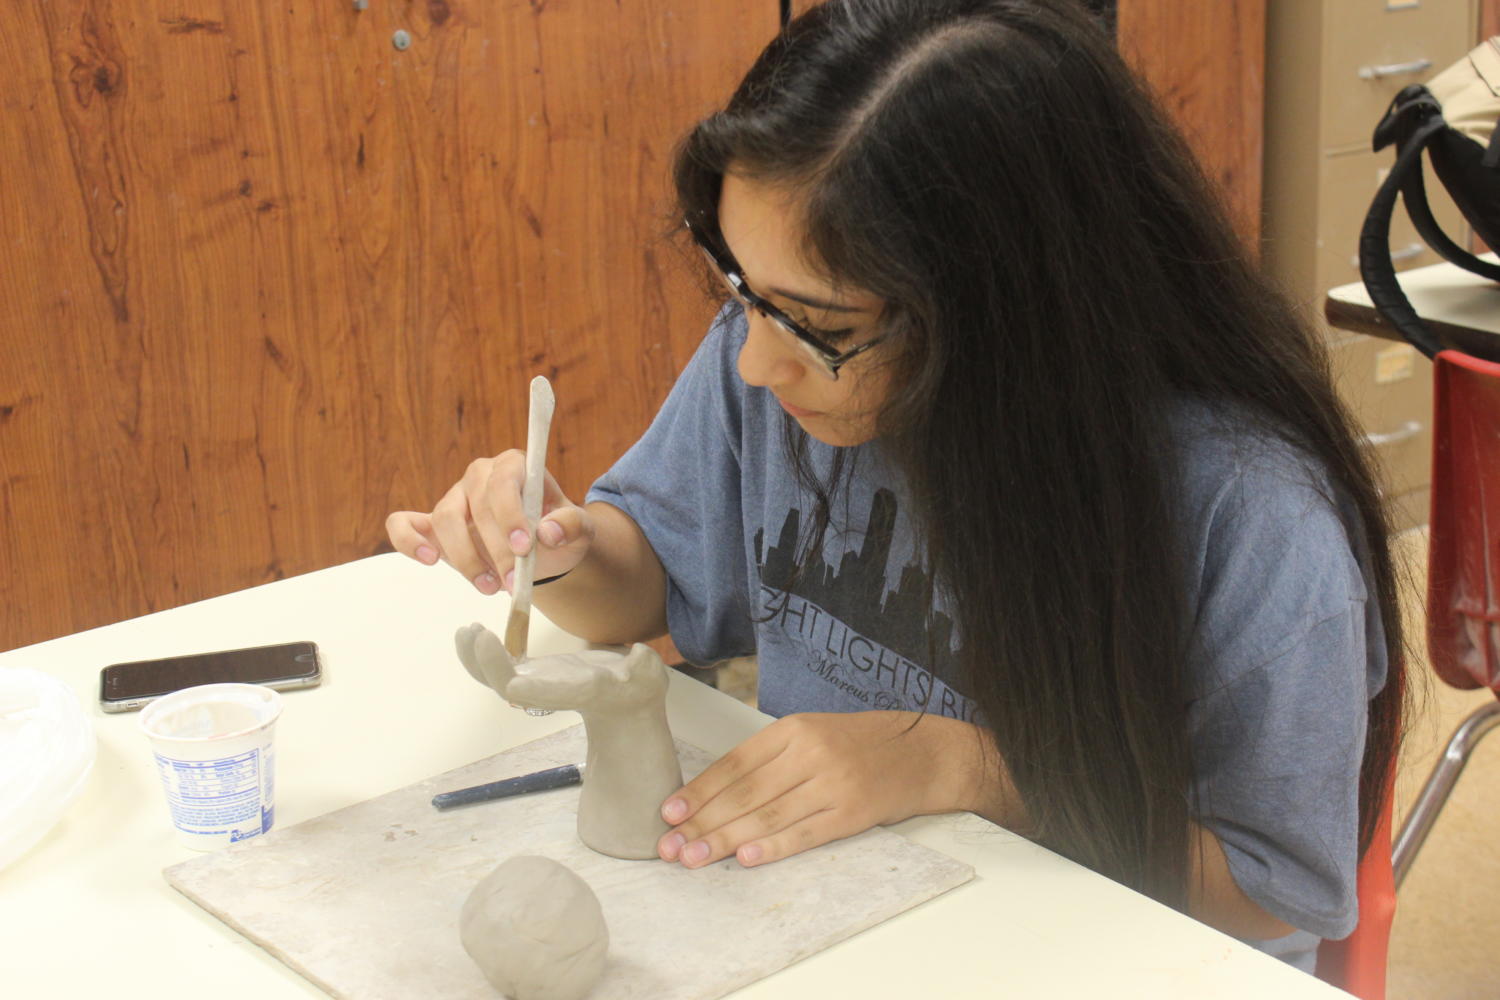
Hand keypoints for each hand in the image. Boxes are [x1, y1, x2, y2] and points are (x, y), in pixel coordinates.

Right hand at [386, 451, 592, 594]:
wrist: (543, 550)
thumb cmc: (557, 532)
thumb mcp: (579, 529)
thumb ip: (571, 526)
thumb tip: (548, 533)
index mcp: (514, 466)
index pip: (503, 481)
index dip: (510, 514)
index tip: (524, 548)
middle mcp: (479, 476)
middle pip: (476, 506)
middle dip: (495, 550)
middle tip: (515, 582)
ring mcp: (453, 498)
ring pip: (445, 519)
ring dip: (466, 558)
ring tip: (489, 587)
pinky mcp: (431, 524)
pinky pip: (403, 524)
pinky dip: (408, 540)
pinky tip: (429, 559)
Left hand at [454, 623, 666, 713]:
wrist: (623, 707)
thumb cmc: (637, 690)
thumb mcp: (648, 678)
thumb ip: (643, 668)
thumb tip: (638, 657)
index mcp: (572, 690)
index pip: (534, 692)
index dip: (509, 673)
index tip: (495, 646)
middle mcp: (547, 690)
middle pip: (505, 686)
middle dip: (485, 663)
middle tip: (474, 631)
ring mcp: (535, 685)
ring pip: (494, 678)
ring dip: (475, 658)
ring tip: (466, 630)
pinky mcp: (532, 675)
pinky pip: (499, 667)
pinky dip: (483, 653)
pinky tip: (475, 632)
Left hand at [656, 711, 983, 869]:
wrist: (925, 752)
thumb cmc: (861, 744)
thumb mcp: (812, 734)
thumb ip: (770, 759)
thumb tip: (715, 794)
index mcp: (792, 729)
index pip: (735, 764)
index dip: (700, 790)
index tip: (669, 812)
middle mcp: (809, 753)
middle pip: (745, 793)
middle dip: (702, 822)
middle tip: (670, 847)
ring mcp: (832, 783)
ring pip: (768, 815)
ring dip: (726, 840)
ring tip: (694, 858)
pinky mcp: (853, 812)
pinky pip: (806, 833)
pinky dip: (775, 847)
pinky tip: (747, 858)